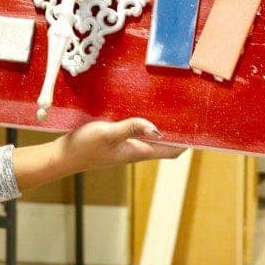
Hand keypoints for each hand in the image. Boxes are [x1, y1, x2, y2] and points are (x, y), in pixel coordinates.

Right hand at [12, 118, 184, 191]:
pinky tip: (142, 108)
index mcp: (138, 151)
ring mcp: (126, 145)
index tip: (202, 129)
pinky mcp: (116, 139)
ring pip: (153, 137)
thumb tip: (157, 129)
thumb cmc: (84, 147)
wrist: (63, 156)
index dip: (189, 142)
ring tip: (173, 107)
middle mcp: (136, 150)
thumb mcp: (108, 133)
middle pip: (166, 143)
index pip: (172, 150)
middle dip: (179, 131)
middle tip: (191, 112)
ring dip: (163, 126)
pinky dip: (146, 122)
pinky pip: (138, 131)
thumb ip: (131, 128)